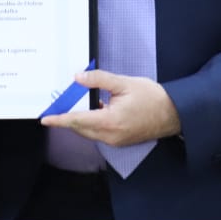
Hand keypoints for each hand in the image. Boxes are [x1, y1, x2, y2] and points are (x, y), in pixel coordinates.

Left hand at [41, 69, 181, 145]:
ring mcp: (116, 141)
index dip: (59, 119)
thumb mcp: (124, 83)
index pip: (77, 121)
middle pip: (80, 128)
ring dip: (79, 121)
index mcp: (110, 121)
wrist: (175, 113)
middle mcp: (110, 135)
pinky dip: (90, 124)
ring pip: (88, 132)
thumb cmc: (152, 97)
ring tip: (71, 106)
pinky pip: (98, 134)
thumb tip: (77, 78)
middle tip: (56, 106)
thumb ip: (98, 80)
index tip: (45, 119)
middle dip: (67, 119)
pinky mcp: (120, 141)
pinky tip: (91, 110)